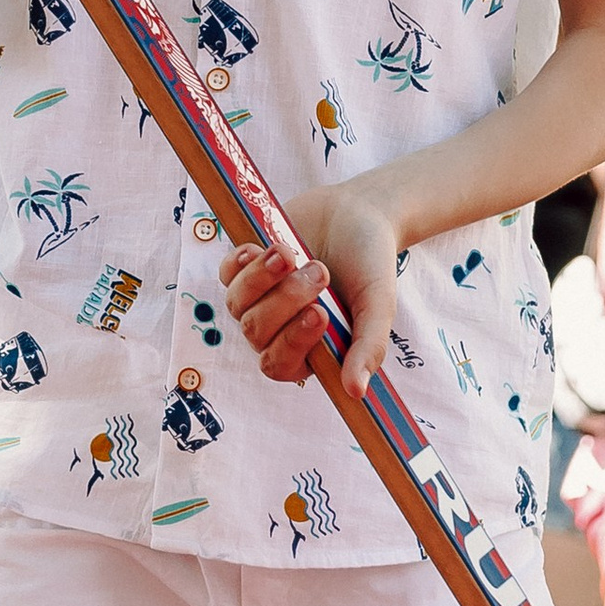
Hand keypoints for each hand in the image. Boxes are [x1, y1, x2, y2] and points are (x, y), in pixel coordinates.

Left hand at [222, 181, 404, 391]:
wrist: (359, 214)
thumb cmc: (369, 265)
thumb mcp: (378, 305)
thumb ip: (369, 346)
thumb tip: (356, 391)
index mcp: (309, 347)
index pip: (281, 365)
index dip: (292, 343)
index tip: (319, 313)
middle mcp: (278, 328)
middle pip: (256, 333)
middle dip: (285, 300)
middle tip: (320, 272)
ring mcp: (258, 297)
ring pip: (237, 305)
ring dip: (262, 279)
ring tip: (292, 253)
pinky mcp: (245, 267)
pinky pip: (226, 274)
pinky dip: (241, 262)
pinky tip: (265, 248)